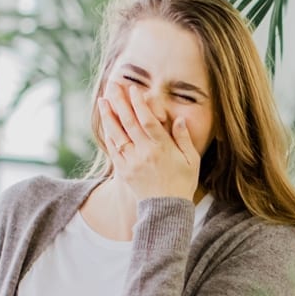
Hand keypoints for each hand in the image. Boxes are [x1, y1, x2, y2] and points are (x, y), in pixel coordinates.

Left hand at [99, 81, 199, 201]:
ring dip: (109, 116)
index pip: (148, 120)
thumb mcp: (192, 161)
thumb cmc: (182, 183)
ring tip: (103, 100)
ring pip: (117, 134)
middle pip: (129, 122)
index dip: (139, 103)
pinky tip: (106, 124)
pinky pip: (113, 150)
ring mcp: (132, 162)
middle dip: (120, 102)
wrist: (166, 210)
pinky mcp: (124, 171)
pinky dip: (109, 135)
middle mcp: (145, 153)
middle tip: (113, 85)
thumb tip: (179, 119)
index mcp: (163, 148)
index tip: (133, 89)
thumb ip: (184, 139)